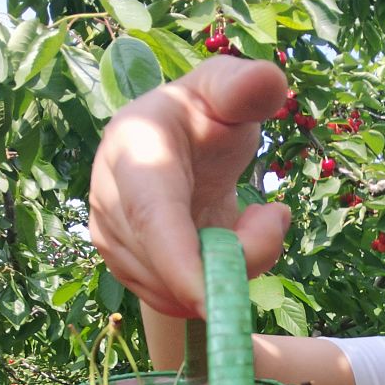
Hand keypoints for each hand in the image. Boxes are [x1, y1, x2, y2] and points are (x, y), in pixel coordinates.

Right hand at [88, 57, 291, 318]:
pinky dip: (220, 282)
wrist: (177, 142)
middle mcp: (110, 201)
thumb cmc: (206, 115)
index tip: (216, 303)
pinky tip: (230, 240)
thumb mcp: (229, 91)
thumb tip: (268, 81)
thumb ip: (248, 87)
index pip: (152, 219)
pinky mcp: (129, 271)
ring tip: (252, 217)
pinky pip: (183, 300)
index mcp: (133, 150)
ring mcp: (113, 242)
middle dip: (241, 256)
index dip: (180, 265)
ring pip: (181, 292)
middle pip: (174, 266)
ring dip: (234, 267)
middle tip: (275, 214)